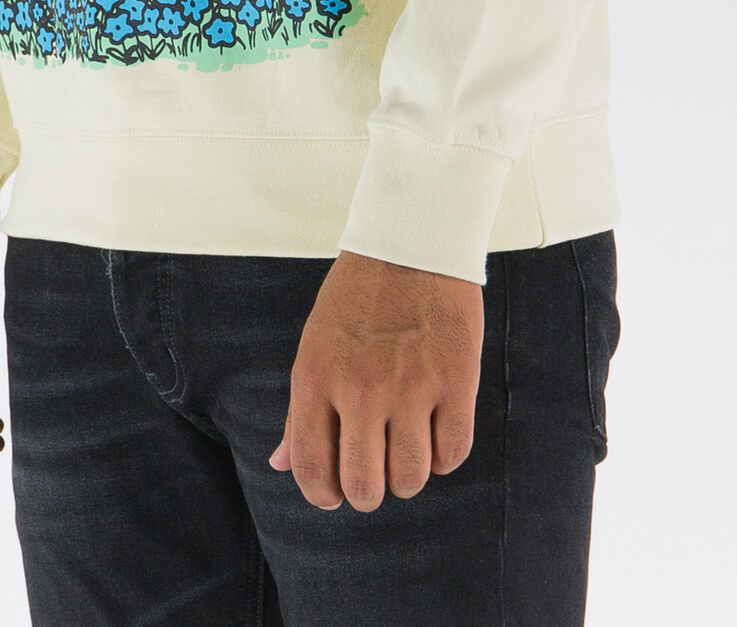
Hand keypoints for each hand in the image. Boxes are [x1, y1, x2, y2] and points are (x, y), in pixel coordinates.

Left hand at [269, 249, 482, 511]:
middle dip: (369, 491)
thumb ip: (299, 411)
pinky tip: (436, 427)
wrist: (412, 241)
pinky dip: (444, 453)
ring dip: (409, 473)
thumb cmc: (357, 297)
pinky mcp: (457, 380)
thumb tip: (279, 465)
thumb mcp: (315, 346)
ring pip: (411, 478)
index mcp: (315, 378)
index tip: (337, 492)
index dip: (325, 496)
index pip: (312, 472)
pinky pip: (452, 454)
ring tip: (407, 444)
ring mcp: (411, 386)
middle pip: (364, 488)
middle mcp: (360, 388)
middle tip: (376, 470)